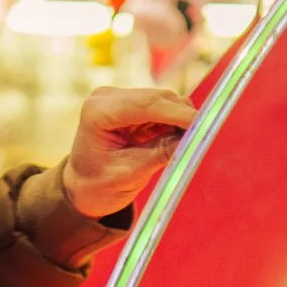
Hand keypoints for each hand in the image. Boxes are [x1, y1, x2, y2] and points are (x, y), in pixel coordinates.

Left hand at [62, 87, 196, 220]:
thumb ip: (160, 153)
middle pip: (159, 98)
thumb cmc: (98, 186)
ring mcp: (119, 98)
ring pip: (164, 101)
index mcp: (98, 112)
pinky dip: (173, 123)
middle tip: (204, 140)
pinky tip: (177, 140)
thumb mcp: (130, 174)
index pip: (147, 105)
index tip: (204, 124)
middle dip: (183, 117)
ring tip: (187, 146)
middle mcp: (107, 97)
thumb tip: (194, 139)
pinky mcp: (131, 105)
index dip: (179, 114)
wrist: (82, 188)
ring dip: (180, 121)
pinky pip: (162, 108)